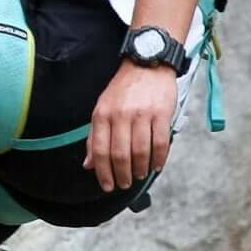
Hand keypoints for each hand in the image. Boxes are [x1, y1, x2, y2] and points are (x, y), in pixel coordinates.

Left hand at [84, 61, 177, 190]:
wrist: (147, 64)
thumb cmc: (123, 90)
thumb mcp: (102, 109)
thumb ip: (95, 137)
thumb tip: (89, 164)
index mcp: (102, 114)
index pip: (100, 150)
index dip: (103, 172)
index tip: (107, 185)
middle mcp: (120, 115)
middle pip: (120, 154)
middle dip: (122, 175)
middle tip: (125, 184)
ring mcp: (142, 115)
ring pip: (140, 151)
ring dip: (140, 169)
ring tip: (139, 175)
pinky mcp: (162, 114)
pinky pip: (161, 143)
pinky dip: (159, 159)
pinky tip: (156, 166)